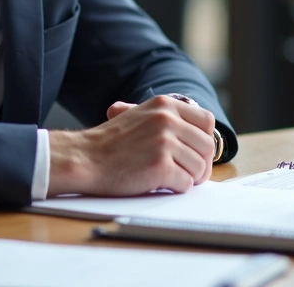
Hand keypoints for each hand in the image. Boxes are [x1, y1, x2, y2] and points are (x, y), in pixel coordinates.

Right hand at [47, 95, 215, 196]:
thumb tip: (196, 130)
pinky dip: (178, 188)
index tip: (196, 152)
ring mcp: (164, 142)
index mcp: (165, 105)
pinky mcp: (160, 166)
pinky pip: (186, 183)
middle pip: (208, 146)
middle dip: (202, 164)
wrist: (85, 158)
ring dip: (191, 178)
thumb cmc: (110, 142)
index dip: (205, 140)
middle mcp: (167, 119)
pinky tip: (163, 185)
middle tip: (191, 174)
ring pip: (200, 167)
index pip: (207, 121)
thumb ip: (166, 118)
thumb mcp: (140, 116)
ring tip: (175, 179)